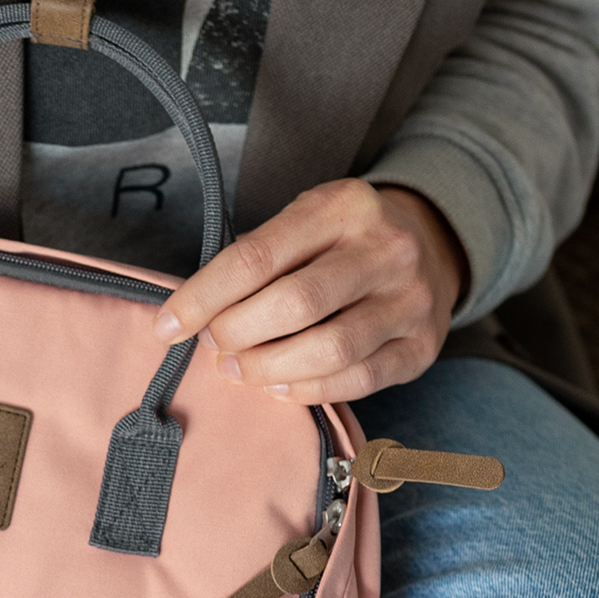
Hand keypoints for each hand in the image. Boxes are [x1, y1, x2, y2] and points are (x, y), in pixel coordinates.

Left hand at [152, 181, 467, 402]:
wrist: (430, 246)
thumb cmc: (341, 241)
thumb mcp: (302, 222)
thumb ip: (255, 260)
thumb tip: (188, 314)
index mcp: (344, 207)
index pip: (256, 257)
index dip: (203, 298)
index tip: (168, 326)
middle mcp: (387, 249)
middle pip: (295, 305)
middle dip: (238, 334)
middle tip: (214, 346)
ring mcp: (411, 300)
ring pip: (329, 350)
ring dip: (268, 368)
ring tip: (239, 369)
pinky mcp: (421, 347)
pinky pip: (358, 380)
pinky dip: (308, 391)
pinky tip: (279, 386)